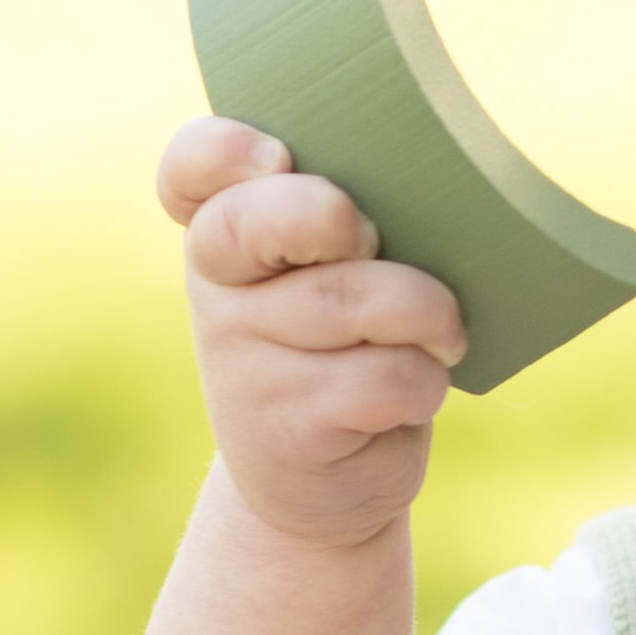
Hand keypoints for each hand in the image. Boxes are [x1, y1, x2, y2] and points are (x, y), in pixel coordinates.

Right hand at [161, 117, 464, 551]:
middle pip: (259, 221)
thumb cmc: (351, 347)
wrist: (323, 484)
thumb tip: (442, 196)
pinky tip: (414, 392)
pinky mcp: (288, 426)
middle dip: (328, 215)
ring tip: (439, 334)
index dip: (225, 150)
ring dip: (426, 312)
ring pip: (352, 300)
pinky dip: (424, 381)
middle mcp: (221, 291)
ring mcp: (244, 361)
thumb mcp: (339, 276)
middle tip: (372, 239)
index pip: (193, 168)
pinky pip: (385, 377)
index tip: (276, 156)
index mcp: (227, 233)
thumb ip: (356, 225)